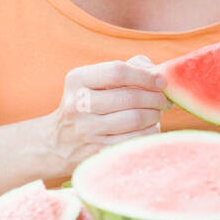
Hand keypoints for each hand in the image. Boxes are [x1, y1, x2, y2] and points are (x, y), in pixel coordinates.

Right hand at [44, 54, 168, 173]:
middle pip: (130, 98)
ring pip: (135, 120)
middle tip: (163, 100)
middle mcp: (78, 104)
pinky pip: (134, 140)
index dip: (145, 76)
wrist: (57, 143)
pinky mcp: (95, 151)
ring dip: (154, 115)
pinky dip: (149, 132)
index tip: (161, 81)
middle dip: (155, 98)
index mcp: (78, 79)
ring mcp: (86, 130)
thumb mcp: (96, 81)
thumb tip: (158, 72)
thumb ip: (129, 68)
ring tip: (156, 113)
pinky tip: (148, 128)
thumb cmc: (88, 104)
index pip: (117, 72)